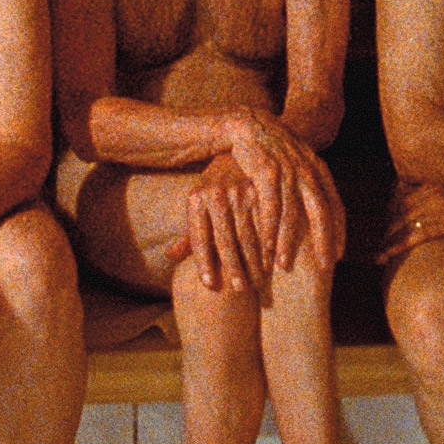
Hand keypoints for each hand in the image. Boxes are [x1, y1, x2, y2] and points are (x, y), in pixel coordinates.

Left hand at [171, 154, 262, 290]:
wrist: (238, 153)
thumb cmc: (215, 188)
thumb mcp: (199, 205)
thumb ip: (189, 234)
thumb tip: (170, 256)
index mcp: (196, 198)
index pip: (198, 237)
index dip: (203, 263)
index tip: (210, 285)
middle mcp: (216, 193)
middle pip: (225, 240)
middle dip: (233, 268)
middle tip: (239, 289)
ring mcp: (240, 191)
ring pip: (247, 235)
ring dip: (253, 262)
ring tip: (256, 282)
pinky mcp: (261, 190)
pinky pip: (266, 224)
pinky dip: (270, 246)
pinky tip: (273, 262)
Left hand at [375, 183, 443, 264]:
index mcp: (438, 183)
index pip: (402, 198)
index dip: (390, 215)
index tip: (384, 229)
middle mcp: (437, 191)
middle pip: (398, 211)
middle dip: (385, 228)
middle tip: (377, 245)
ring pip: (403, 223)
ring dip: (387, 240)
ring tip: (377, 255)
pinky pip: (419, 235)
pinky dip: (398, 245)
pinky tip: (386, 255)